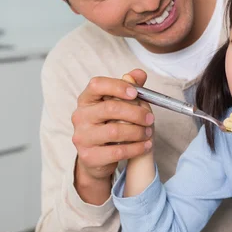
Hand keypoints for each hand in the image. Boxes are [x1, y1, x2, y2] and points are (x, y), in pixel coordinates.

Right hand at [72, 68, 153, 184]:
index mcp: (86, 99)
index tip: (136, 93)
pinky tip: (145, 145)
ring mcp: (82, 137)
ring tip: (149, 133)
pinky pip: (118, 151)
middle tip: (150, 118)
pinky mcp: (89, 156)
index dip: (118, 86)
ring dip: (138, 132)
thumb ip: (129, 88)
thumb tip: (139, 74)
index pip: (97, 85)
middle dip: (135, 112)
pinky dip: (136, 148)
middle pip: (110, 108)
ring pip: (115, 131)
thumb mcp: (118, 105)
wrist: (95, 157)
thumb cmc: (108, 126)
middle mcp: (80, 116)